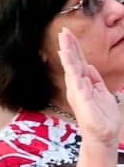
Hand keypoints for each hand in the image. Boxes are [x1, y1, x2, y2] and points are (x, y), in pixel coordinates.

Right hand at [58, 27, 119, 145]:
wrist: (103, 135)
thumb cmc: (102, 116)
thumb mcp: (102, 92)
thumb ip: (95, 80)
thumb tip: (89, 66)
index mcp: (82, 84)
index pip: (77, 62)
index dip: (73, 48)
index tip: (67, 33)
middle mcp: (77, 87)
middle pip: (72, 63)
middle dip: (67, 47)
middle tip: (63, 32)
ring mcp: (78, 93)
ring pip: (72, 70)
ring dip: (68, 57)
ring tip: (63, 43)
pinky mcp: (82, 100)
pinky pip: (77, 83)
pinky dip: (73, 71)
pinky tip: (71, 62)